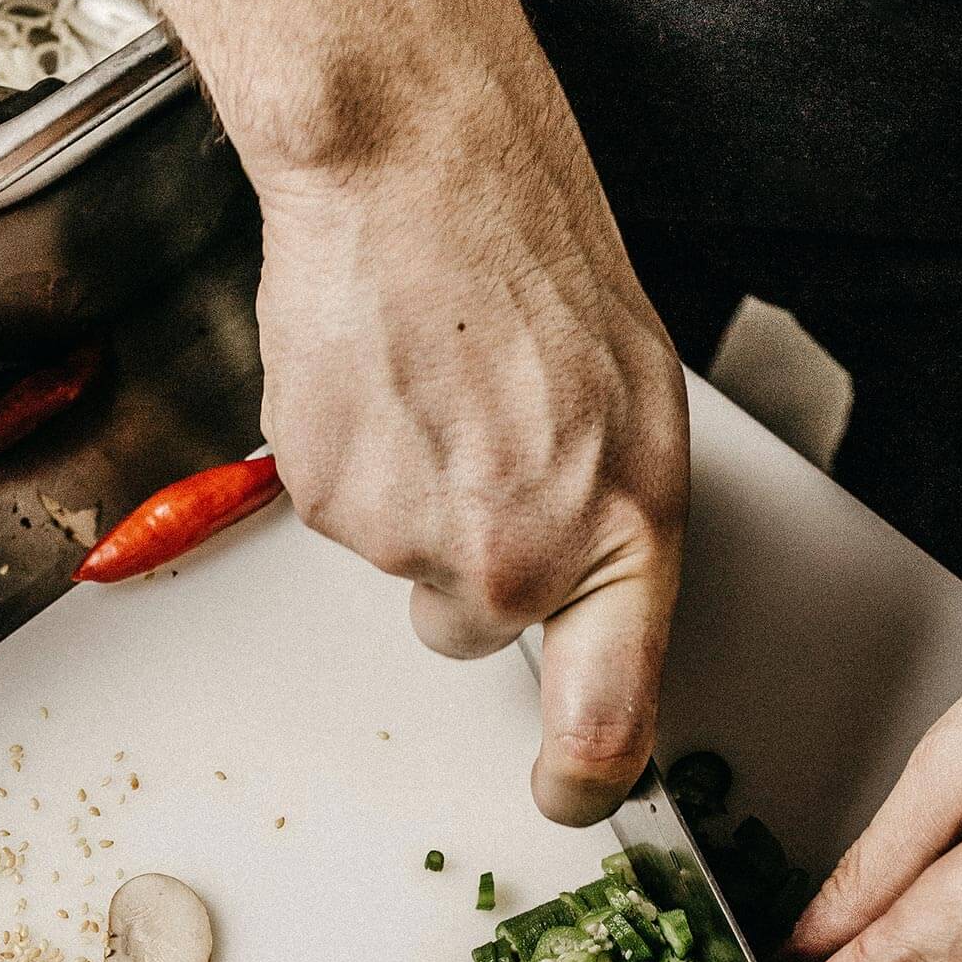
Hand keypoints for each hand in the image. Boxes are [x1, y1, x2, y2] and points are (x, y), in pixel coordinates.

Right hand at [253, 43, 687, 826]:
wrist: (416, 169)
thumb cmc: (537, 264)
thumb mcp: (637, 413)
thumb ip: (614, 536)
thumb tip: (591, 620)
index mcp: (619, 538)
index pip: (608, 726)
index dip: (583, 782)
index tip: (568, 792)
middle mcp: (514, 561)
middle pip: (475, 633)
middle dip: (475, 566)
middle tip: (486, 450)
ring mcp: (408, 538)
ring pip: (406, 567)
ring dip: (417, 501)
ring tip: (439, 389)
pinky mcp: (323, 500)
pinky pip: (345, 514)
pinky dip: (359, 462)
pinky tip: (387, 383)